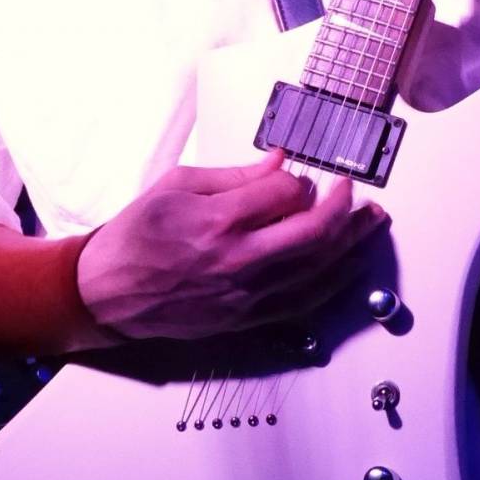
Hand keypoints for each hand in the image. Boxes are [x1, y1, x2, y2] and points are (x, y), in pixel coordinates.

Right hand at [75, 150, 388, 340]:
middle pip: (314, 233)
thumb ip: (234, 175)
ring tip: (372, 223)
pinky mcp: (246, 318)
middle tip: (354, 192)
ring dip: (352, 243)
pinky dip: (335, 281)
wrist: (106, 292)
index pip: (285, 193)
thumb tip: (279, 161)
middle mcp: (237, 261)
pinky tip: (350, 265)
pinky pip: (304, 300)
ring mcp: (245, 294)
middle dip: (344, 208)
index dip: (300, 180)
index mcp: (218, 221)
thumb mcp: (177, 186)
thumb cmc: (135, 237)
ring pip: (317, 269)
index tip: (301, 176)